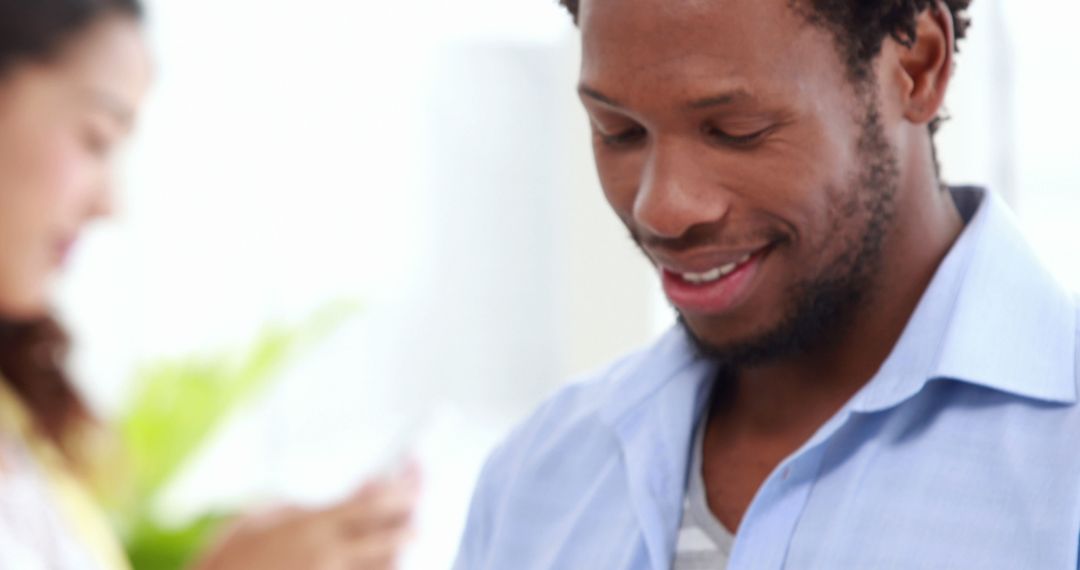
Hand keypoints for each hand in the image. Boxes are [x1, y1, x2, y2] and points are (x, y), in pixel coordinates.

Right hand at [195, 463, 420, 569]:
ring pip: (387, 565)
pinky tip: (386, 561)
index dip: (401, 486)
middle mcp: (329, 555)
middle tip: (422, 506)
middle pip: (391, 534)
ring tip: (408, 537)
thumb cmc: (229, 556)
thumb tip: (341, 496)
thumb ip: (302, 506)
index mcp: (314, 525)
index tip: (417, 475)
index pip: (374, 501)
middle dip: (410, 518)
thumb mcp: (260, 517)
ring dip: (400, 550)